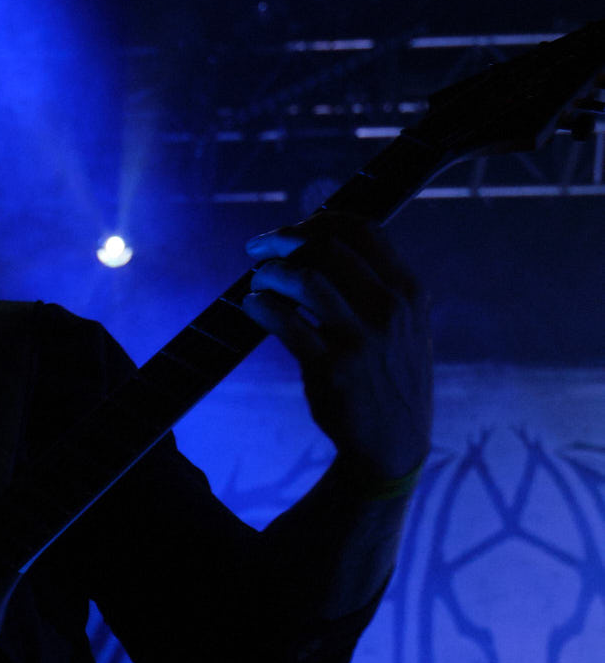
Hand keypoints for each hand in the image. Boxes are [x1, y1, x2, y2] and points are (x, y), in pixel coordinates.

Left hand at [243, 210, 432, 482]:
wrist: (394, 443)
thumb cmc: (390, 377)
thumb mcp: (406, 325)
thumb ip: (379, 285)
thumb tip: (325, 241)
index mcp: (410, 291)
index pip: (363, 229)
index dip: (320, 219)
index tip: (294, 229)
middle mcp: (390, 309)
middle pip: (328, 247)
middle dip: (283, 241)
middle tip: (258, 250)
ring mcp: (361, 339)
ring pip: (305, 279)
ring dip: (270, 272)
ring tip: (256, 281)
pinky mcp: (331, 369)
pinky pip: (285, 321)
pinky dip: (261, 306)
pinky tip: (253, 306)